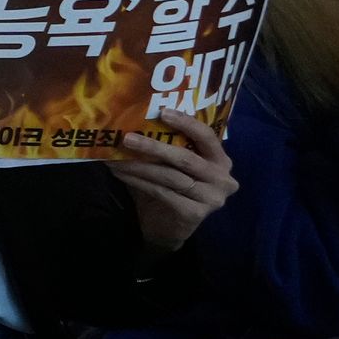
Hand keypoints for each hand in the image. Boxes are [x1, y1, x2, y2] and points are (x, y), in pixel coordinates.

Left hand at [104, 104, 236, 249]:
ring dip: (139, 166)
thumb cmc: (170, 188)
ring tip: (115, 158)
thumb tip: (132, 119)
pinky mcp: (196, 213)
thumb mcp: (172, 165)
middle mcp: (223, 178)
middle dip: (153, 147)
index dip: (187, 123)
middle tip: (127, 138)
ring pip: (170, 176)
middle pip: (185, 158)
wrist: (167, 227)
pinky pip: (162, 192)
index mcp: (220, 160)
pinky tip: (121, 174)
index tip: (163, 112)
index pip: (208, 136)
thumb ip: (166, 145)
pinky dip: (139, 182)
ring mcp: (212, 198)